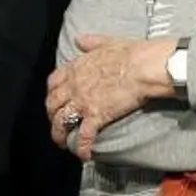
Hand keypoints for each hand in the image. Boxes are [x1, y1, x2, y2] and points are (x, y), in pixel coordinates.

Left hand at [45, 34, 171, 160]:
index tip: (54, 100)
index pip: (54, 82)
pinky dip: (82, 148)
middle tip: (56, 124)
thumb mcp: (106, 42)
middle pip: (53, 105)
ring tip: (63, 144)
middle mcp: (74, 86)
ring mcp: (83, 102)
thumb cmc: (130, 54)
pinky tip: (84, 155)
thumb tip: (81, 40)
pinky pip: (84, 136)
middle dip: (52, 116)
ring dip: (59, 135)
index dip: (52, 93)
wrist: (143, 66)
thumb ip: (91, 43)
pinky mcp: (96, 116)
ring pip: (62, 122)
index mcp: (76, 69)